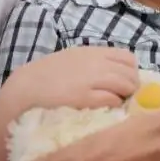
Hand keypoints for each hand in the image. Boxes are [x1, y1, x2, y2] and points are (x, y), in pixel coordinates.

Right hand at [0, 47, 139, 118]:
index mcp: (92, 52)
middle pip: (130, 73)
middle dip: (131, 86)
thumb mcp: (73, 59)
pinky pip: (113, 99)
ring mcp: (92, 79)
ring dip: (125, 96)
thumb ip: (93, 63)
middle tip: (124, 97)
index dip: (131, 71)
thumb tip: (115, 74)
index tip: (126, 82)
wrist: (27, 86)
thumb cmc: (48, 74)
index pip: (127, 58)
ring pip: (126, 85)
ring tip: (117, 104)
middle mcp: (96, 62)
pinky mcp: (86, 96)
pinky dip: (115, 104)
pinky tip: (107, 108)